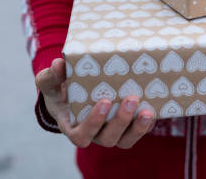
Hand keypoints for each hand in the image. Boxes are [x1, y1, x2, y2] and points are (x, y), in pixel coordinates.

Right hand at [35, 58, 154, 147]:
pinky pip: (138, 132)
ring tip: (147, 111)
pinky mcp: (127, 127)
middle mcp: (94, 133)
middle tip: (130, 99)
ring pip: (125, 140)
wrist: (74, 90)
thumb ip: (51, 75)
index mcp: (73, 126)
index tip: (104, 102)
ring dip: (138, 128)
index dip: (93, 123)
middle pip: (108, 138)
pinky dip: (147, 124)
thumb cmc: (60, 88)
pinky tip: (154, 108)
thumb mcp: (51, 81)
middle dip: (120, 121)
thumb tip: (59, 64)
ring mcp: (112, 132)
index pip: (81, 136)